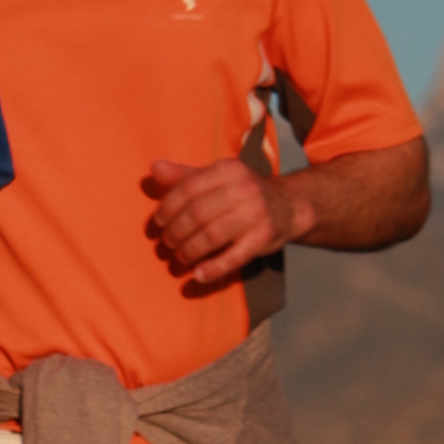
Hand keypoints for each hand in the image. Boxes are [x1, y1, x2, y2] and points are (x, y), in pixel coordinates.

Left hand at [145, 156, 305, 286]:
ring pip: (211, 236)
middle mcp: (243, 188)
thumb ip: (184, 176)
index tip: (159, 222)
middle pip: (197, 214)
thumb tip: (155, 169)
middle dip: (176, 232)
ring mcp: (256, 214)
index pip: (188, 189)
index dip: (168, 208)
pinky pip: (233, 258)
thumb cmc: (242, 193)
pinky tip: (198, 274)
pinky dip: (212, 269)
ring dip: (189, 251)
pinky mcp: (263, 238)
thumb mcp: (216, 178)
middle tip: (167, 243)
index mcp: (228, 170)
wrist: (288, 205)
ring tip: (180, 257)